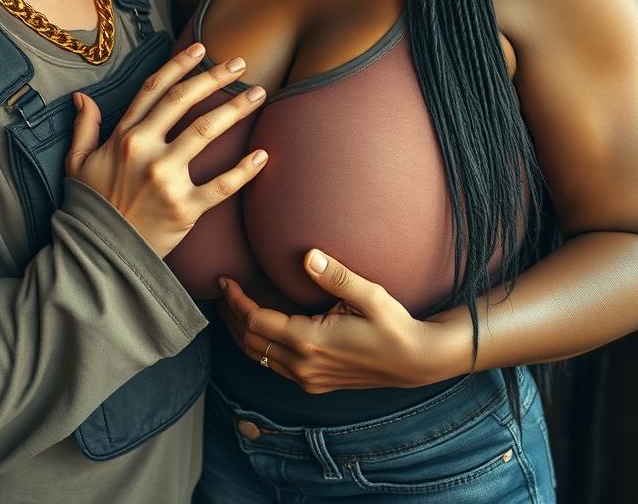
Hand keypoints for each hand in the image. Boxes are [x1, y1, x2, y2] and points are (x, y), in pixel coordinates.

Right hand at [65, 43, 267, 257]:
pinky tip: (263, 155)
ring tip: (258, 94)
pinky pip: (221, 185)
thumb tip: (81, 97)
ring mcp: (166, 179)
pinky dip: (245, 170)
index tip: (200, 48)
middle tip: (240, 63)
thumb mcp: (78, 163)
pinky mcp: (185, 209)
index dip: (178, 65)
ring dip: (235, 109)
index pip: (154, 89)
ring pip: (205, 132)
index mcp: (124, 136)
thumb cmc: (91, 207)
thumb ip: (84, 127)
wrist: (99, 255)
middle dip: (214, 77)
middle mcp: (145, 150)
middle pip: (184, 101)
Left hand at [217, 250, 466, 392]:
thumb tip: (308, 255)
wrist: (417, 362)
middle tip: (220, 290)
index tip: (224, 280)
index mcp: (311, 343)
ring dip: (240, 332)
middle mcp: (304, 366)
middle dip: (230, 316)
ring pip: (258, 357)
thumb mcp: (371, 295)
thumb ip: (337, 276)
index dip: (236, 301)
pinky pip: (273, 366)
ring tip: (230, 306)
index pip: (256, 322)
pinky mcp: (316, 383)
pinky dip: (257, 346)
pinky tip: (257, 327)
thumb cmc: (395, 325)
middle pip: (249, 342)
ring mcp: (309, 379)